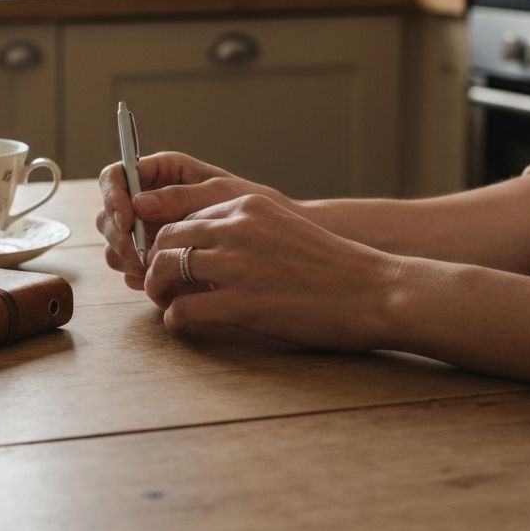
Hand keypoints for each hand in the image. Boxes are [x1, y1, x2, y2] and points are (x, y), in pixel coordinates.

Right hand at [97, 151, 288, 289]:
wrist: (275, 239)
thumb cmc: (254, 205)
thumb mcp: (220, 195)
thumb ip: (180, 196)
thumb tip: (139, 202)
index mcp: (161, 173)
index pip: (116, 176)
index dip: (113, 196)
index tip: (126, 220)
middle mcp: (148, 200)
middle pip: (108, 213)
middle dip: (117, 234)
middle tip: (138, 254)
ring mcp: (147, 230)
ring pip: (114, 243)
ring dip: (125, 257)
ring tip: (151, 270)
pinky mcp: (154, 257)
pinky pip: (129, 267)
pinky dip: (137, 275)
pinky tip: (159, 282)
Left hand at [144, 193, 398, 352]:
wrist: (375, 291)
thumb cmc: (333, 266)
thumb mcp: (282, 228)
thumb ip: (243, 230)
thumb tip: (204, 248)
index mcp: (246, 206)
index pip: (182, 215)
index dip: (167, 240)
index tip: (166, 259)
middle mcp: (237, 227)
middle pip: (166, 239)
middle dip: (155, 263)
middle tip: (159, 284)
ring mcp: (238, 264)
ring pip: (166, 269)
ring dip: (157, 289)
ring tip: (165, 303)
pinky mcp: (243, 303)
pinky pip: (184, 308)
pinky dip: (175, 318)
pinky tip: (181, 324)